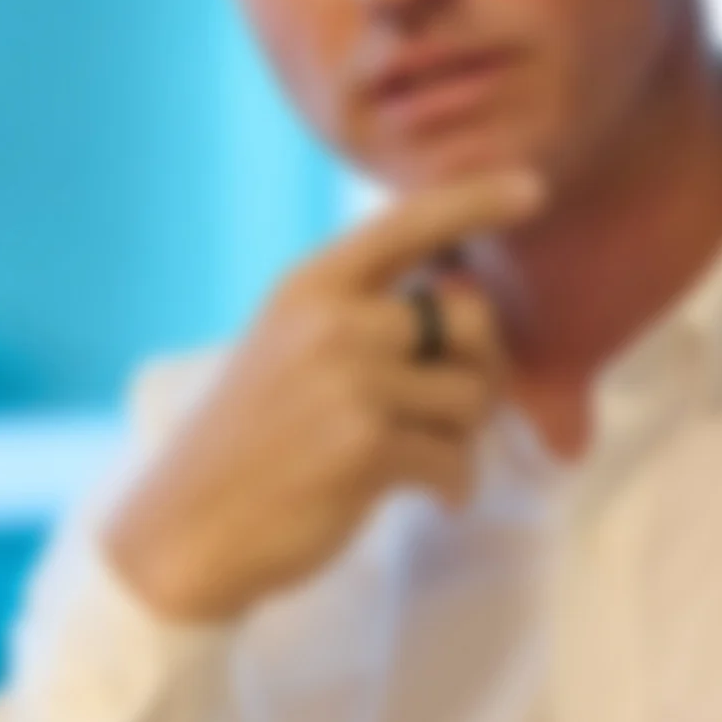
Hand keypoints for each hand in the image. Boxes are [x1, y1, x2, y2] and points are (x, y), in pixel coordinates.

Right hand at [105, 171, 539, 623]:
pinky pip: (458, 459)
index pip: (406, 224)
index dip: (476, 201)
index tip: (534, 188)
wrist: (187, 533)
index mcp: (309, 287)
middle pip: (470, 318)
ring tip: (421, 458)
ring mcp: (350, 380)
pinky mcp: (368, 445)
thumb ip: (362, 318)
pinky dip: (454, 485)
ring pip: (473, 394)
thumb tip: (463, 301)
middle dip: (481, 369)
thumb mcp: (289, 351)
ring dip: (463, 436)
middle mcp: (330, 321)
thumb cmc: (251, 448)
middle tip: (453, 413)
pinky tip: (428, 496)